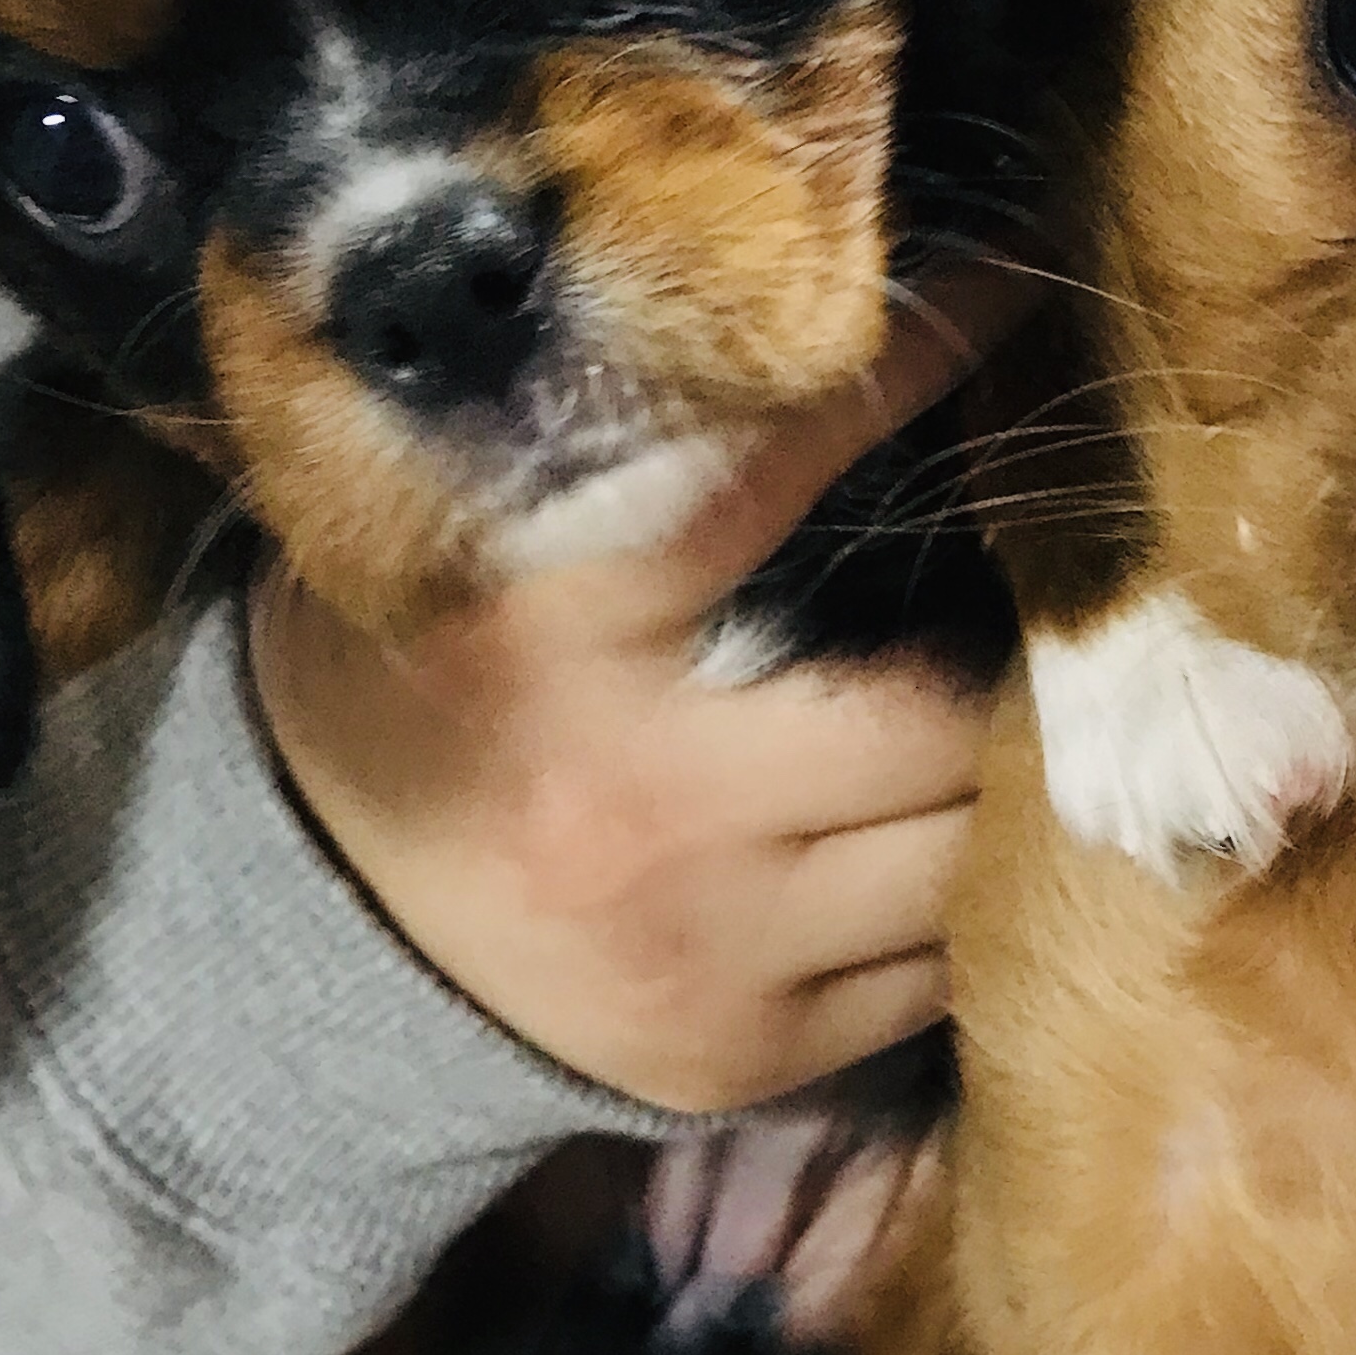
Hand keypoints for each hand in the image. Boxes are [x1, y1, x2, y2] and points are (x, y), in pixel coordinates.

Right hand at [253, 262, 1034, 1112]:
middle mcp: (643, 805)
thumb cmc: (412, 690)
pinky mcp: (743, 1055)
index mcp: (546, 635)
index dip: (911, 380)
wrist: (300, 942)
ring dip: (1002, 786)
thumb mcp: (464, 544)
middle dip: (1010, 651)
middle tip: (1055, 583)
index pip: (779, 474)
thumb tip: (807, 315)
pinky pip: (930, 974)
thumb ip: (621, 456)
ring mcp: (705, 952)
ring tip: (1019, 714)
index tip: (1011, 298)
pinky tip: (935, 838)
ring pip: (964, 859)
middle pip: (941, 719)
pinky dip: (952, 898)